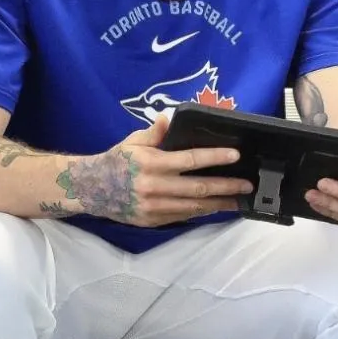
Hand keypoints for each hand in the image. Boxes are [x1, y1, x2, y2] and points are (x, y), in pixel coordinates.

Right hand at [63, 115, 251, 227]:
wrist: (89, 189)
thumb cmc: (116, 161)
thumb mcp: (133, 141)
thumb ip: (155, 132)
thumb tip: (170, 117)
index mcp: (152, 164)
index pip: (191, 160)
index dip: (215, 158)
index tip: (235, 156)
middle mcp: (154, 187)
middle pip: (199, 188)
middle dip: (227, 186)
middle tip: (247, 184)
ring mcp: (153, 207)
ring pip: (194, 206)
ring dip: (219, 203)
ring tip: (239, 199)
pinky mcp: (152, 221)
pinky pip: (182, 216)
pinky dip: (201, 212)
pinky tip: (215, 207)